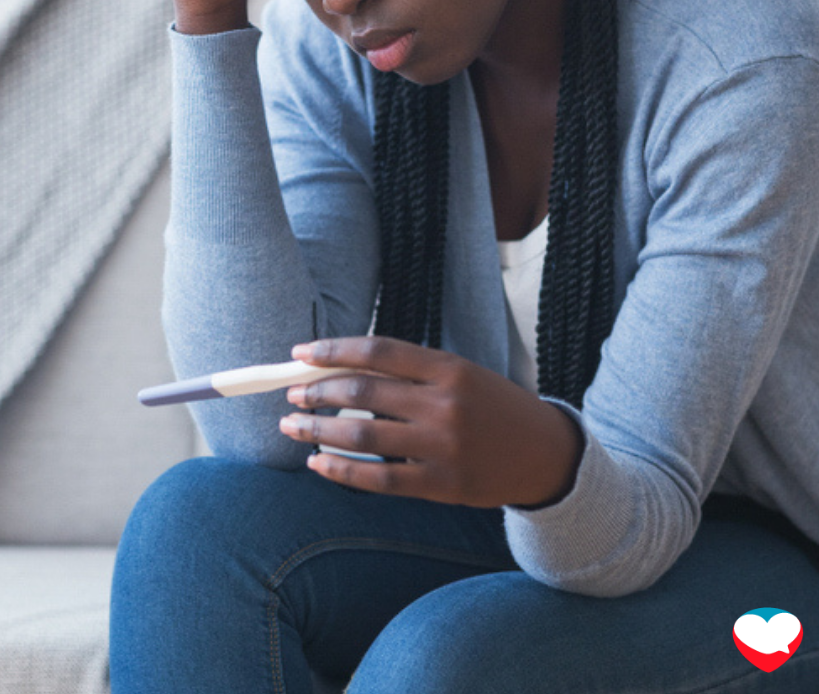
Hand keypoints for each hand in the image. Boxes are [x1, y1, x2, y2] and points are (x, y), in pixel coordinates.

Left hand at [278, 336, 583, 508]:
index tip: (300, 353)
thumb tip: (339, 371)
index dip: (332, 350)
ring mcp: (443, 447)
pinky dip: (341, 471)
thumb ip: (409, 373)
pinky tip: (318, 463)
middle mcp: (444, 404)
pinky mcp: (442, 486)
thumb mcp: (459, 374)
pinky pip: (378, 479)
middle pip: (363, 391)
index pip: (377, 351)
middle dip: (317, 391)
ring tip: (292, 426)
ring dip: (318, 429)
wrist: (546, 454)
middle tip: (291, 393)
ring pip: (362, 434)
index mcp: (448, 368)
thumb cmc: (492, 407)